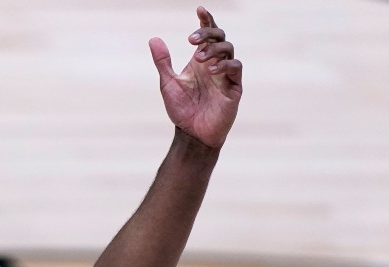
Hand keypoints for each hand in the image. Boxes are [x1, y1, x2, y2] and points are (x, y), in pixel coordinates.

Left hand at [149, 7, 242, 148]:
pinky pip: (235, 68)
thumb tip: (153, 39)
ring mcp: (226, 75)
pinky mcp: (234, 87)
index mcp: (201, 60)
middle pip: (219, 37)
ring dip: (213, 49)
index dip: (206, 20)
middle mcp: (215, 63)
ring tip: (198, 58)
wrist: (191, 133)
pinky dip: (224, 65)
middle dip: (208, 32)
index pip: (207, 34)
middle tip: (191, 39)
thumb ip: (163, 62)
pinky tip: (211, 70)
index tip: (199, 10)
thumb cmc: (182, 109)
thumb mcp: (168, 83)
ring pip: (228, 49)